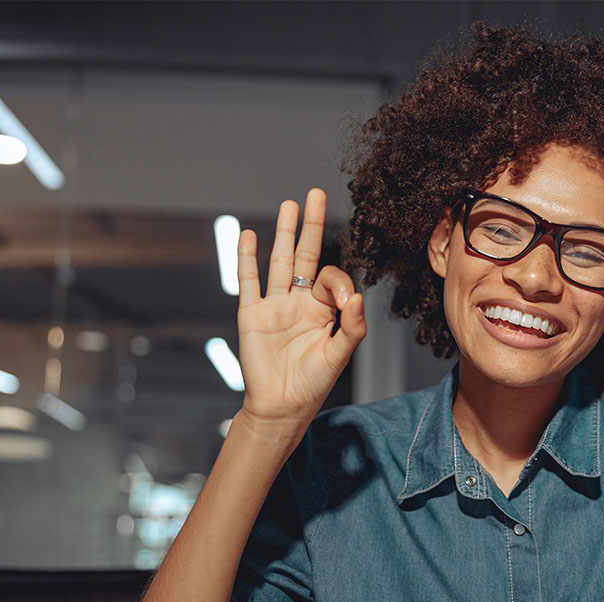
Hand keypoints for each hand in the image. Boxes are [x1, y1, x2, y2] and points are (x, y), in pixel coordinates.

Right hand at [236, 189, 365, 428]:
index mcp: (322, 310)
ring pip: (279, 261)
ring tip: (289, 205)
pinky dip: (247, 258)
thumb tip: (356, 297)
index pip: (331, 278)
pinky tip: (249, 236)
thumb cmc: (312, 383)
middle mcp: (298, 301)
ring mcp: (273, 305)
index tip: (343, 300)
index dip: (338, 283)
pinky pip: (249, 281)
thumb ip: (351, 326)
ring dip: (284, 233)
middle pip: (305, 255)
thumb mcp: (339, 354)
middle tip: (315, 194)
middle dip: (311, 225)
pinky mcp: (251, 313)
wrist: (281, 405)